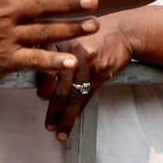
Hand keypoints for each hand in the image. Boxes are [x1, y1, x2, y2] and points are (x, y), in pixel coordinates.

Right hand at [0, 0, 97, 81]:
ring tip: (94, 25)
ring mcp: (6, 36)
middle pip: (43, 5)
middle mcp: (5, 11)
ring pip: (44, 33)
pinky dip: (52, 62)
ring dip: (70, 30)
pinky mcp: (6, 59)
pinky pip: (33, 60)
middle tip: (94, 0)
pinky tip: (73, 62)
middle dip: (69, 3)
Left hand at [37, 17, 135, 138]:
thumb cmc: (90, 37)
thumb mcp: (67, 39)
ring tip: (59, 131)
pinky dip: (80, 110)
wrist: (122, 32)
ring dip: (66, 116)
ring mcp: (89, 64)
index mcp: (59, 43)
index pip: (47, 69)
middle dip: (54, 109)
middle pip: (61, 86)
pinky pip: (88, 95)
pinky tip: (73, 120)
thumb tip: (42, 88)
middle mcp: (74, 53)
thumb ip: (53, 58)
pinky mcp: (102, 73)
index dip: (44, 87)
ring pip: (75, 95)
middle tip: (49, 125)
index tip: (40, 98)